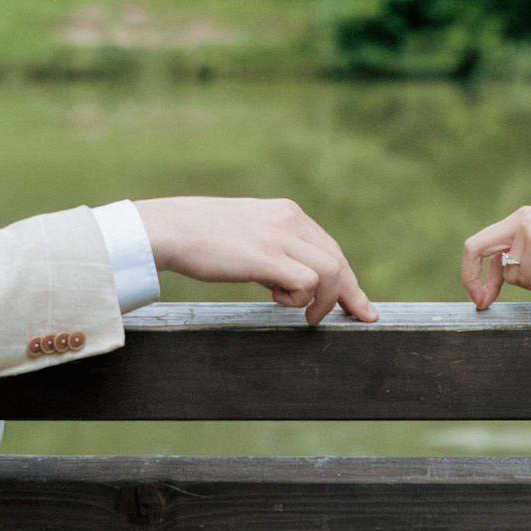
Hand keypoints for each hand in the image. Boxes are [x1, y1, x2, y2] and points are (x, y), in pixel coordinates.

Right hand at [134, 197, 377, 325]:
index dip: (346, 278)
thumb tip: (289, 280)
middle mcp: (289, 220)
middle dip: (350, 293)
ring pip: (331, 271)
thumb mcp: (247, 233)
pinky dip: (301, 299)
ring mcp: (280, 236)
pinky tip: (278, 301)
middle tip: (361, 317)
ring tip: (304, 314)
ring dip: (323, 300)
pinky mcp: (267, 256)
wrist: (169, 229)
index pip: (330, 248)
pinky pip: (308, 282)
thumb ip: (272, 248)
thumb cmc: (200, 236)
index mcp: (286, 213)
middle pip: (338, 260)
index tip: (357, 302)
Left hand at [461, 205, 530, 308]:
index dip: (473, 272)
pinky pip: (528, 279)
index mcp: (521, 219)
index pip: (479, 243)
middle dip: (474, 281)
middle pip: (473, 250)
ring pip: (510, 274)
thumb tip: (500, 278)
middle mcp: (520, 220)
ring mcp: (529, 230)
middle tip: (483, 305)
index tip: (481, 296)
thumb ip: (526, 254)